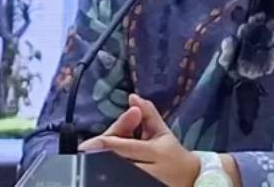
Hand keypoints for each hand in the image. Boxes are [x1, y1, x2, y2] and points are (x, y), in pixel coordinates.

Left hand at [78, 93, 199, 186]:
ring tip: (90, 163)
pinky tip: (103, 172)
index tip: (86, 146)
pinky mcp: (141, 186)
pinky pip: (121, 180)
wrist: (190, 179)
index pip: (127, 146)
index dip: (105, 145)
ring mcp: (144, 182)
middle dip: (100, 157)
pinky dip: (111, 174)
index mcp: (157, 152)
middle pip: (119, 162)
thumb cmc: (172, 153)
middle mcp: (150, 171)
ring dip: (103, 167)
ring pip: (118, 174)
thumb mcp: (162, 132)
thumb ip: (147, 113)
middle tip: (82, 154)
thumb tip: (132, 96)